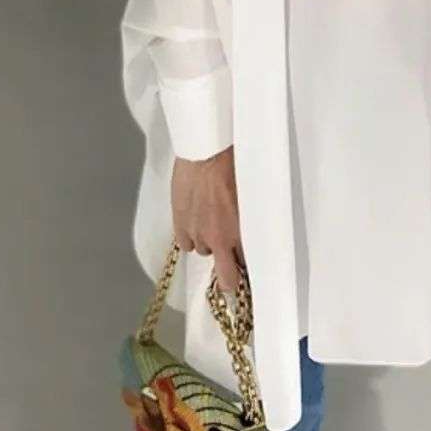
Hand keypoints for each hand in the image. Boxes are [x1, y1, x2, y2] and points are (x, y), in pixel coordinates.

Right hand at [171, 144, 245, 292]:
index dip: (247, 268)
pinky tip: (194, 223)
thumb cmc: (232, 165)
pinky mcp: (179, 225)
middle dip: (230, 278)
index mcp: (242, 231)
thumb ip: (249, 220)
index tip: (247, 268)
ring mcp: (198, 233)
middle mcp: (220, 239)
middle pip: (226, 278)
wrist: (206, 151)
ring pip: (205, 252)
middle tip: (231, 273)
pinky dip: (190, 237)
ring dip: (208, 243)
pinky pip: (185, 245)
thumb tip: (251, 232)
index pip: (248, 266)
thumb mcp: (250, 195)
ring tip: (210, 222)